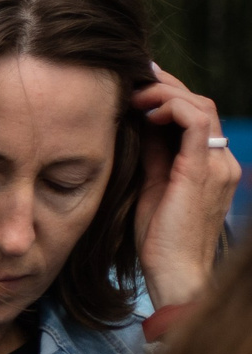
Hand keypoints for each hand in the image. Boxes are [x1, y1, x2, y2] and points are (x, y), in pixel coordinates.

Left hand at [132, 64, 239, 312]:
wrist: (174, 274)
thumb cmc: (158, 240)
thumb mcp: (151, 187)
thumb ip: (152, 155)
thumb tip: (137, 123)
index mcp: (210, 165)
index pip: (195, 115)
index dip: (167, 96)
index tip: (135, 86)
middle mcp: (221, 161)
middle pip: (200, 104)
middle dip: (165, 86)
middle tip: (132, 79)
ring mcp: (217, 165)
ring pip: (201, 106)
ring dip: (166, 92)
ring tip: (135, 93)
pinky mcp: (203, 170)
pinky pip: (197, 122)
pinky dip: (172, 106)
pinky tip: (147, 110)